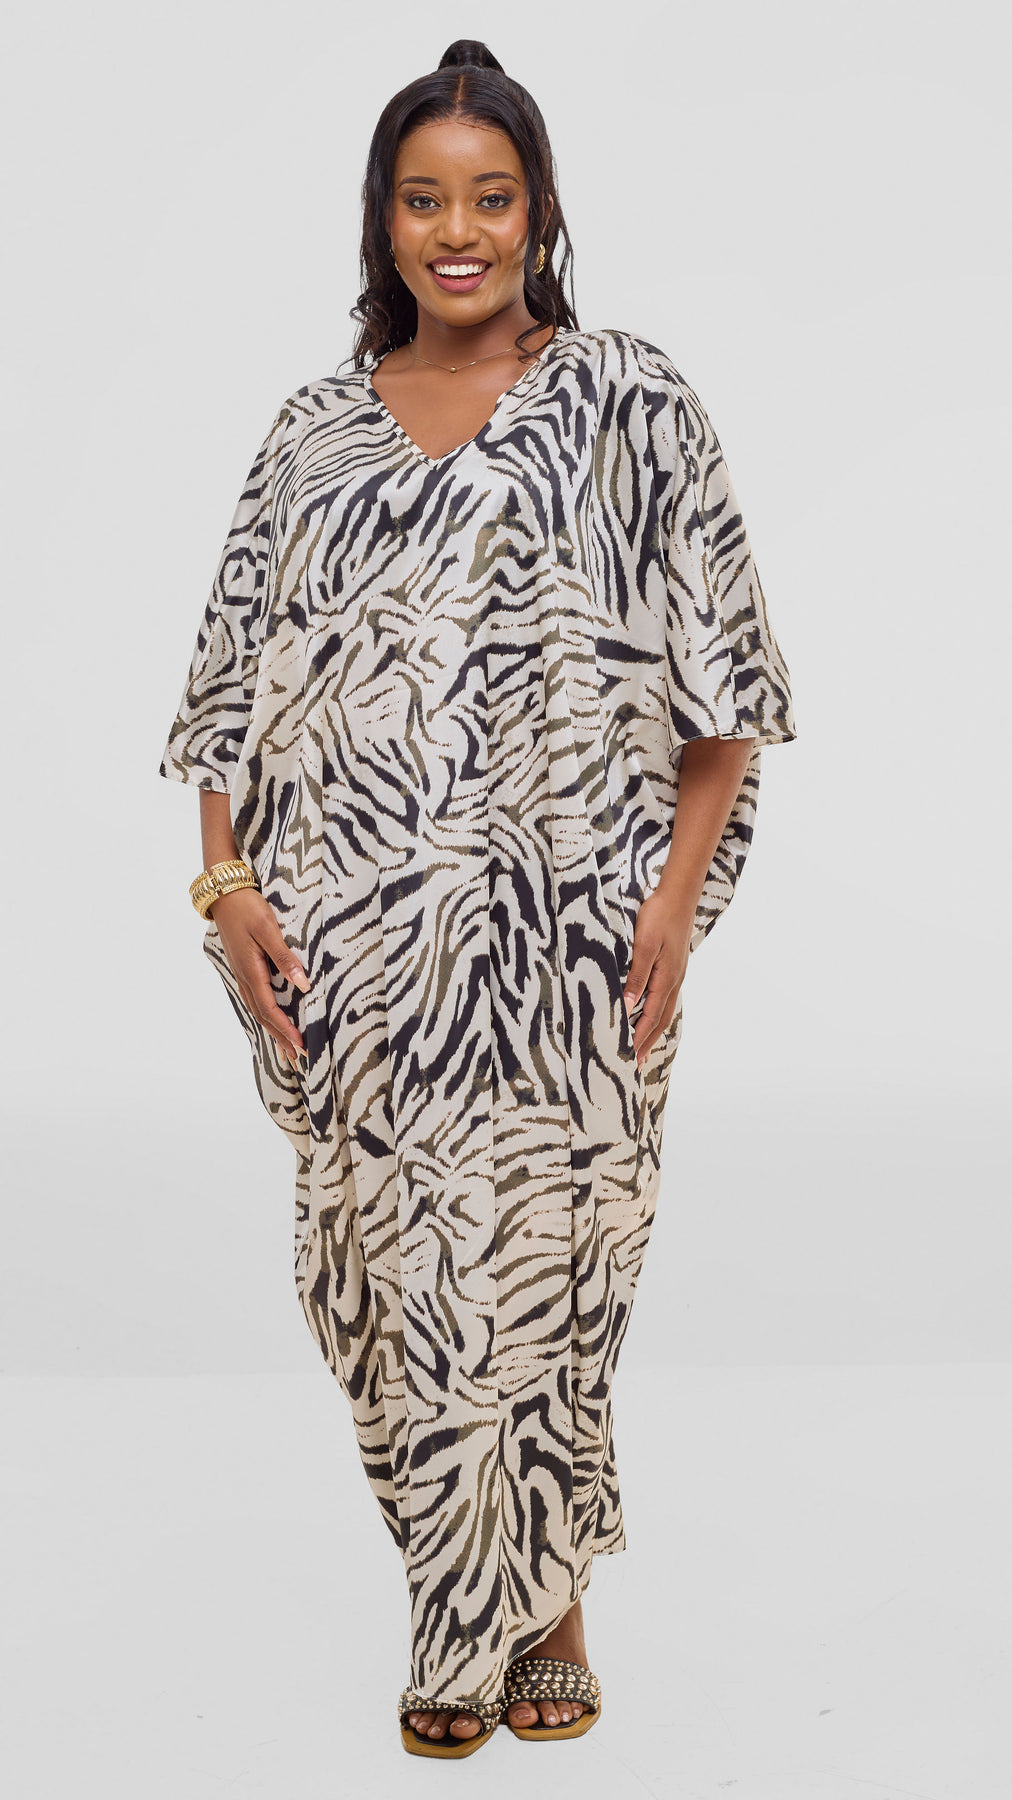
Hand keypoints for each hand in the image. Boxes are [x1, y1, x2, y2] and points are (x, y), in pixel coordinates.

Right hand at [208, 887, 310, 1069]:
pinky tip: (271, 1020)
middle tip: (298, 1059)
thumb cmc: (248, 908)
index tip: (301, 1046)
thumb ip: (285, 957)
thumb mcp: (268, 929)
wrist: (223, 894)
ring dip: (273, 1030)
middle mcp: (245, 977)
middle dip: (281, 1039)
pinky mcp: (243, 967)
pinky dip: (266, 1015)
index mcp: (251, 971)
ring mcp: (242, 973)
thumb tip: (303, 985)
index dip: (286, 1030)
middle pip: (264, 1016)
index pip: (271, 1009)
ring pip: (258, 1009)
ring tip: (287, 1049)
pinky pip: (255, 998)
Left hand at [623, 887, 692, 1068]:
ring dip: (653, 1029)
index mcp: (666, 978)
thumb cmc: (658, 916)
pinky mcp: (673, 965)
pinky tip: (651, 1012)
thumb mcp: (644, 945)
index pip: (650, 1016)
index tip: (629, 1056)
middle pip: (660, 1019)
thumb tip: (629, 1006)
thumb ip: (637, 975)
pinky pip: (665, 996)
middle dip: (648, 1041)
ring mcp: (675, 973)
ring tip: (642, 1044)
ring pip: (664, 1009)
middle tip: (637, 1062)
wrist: (678, 894)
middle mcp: (673, 980)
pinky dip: (657, 1012)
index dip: (639, 1038)